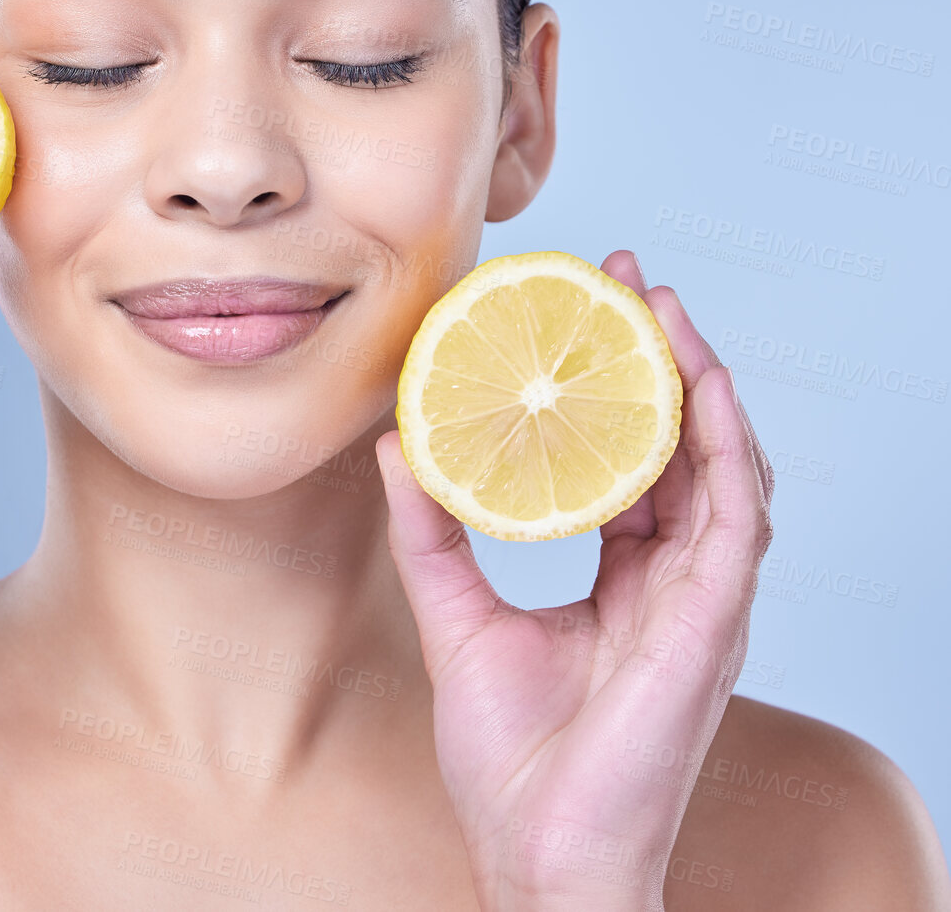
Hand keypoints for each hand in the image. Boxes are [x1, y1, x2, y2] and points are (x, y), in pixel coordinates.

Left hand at [376, 249, 773, 911]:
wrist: (535, 849)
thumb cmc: (510, 756)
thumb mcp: (454, 616)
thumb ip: (430, 531)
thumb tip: (395, 444)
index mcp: (625, 577)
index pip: (633, 458)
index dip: (619, 386)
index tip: (588, 312)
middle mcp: (670, 580)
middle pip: (681, 446)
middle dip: (663, 359)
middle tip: (630, 281)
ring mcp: (700, 602)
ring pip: (721, 468)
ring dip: (700, 384)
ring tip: (666, 312)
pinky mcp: (711, 626)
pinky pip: (735, 522)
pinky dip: (726, 450)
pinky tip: (702, 390)